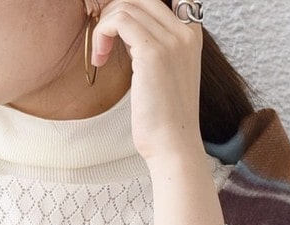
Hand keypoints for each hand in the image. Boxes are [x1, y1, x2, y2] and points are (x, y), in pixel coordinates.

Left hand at [88, 0, 205, 166]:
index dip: (131, 7)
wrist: (173, 146)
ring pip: (126, 5)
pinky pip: (118, 21)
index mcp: (190, 33)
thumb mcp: (163, 74)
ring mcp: (171, 39)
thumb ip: (152, 48)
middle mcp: (185, 30)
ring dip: (103, 25)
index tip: (113, 28)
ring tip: (100, 54)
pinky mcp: (153, 52)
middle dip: (113, 11)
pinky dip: (101, 34)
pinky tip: (99, 59)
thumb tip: (125, 30)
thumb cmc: (164, 120)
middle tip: (101, 37)